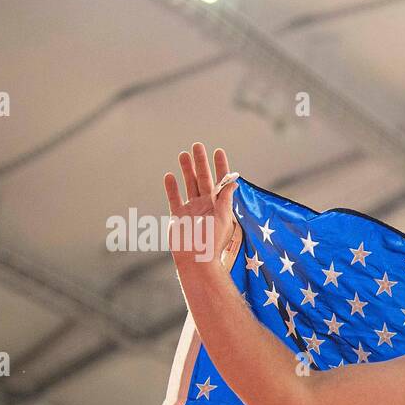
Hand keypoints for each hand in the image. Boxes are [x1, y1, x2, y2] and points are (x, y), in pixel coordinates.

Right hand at [162, 142, 238, 262]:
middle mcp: (205, 204)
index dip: (220, 166)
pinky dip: (172, 187)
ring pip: (188, 184)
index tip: (218, 151)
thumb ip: (226, 199)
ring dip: (186, 170)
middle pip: (202, 178)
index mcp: (218, 204)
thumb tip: (235, 182)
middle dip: (200, 162)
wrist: (195, 259)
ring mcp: (191, 209)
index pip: (220, 181)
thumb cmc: (212, 241)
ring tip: (183, 154)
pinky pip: (174, 198)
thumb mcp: (223, 218)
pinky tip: (170, 176)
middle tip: (197, 145)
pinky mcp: (178, 216)